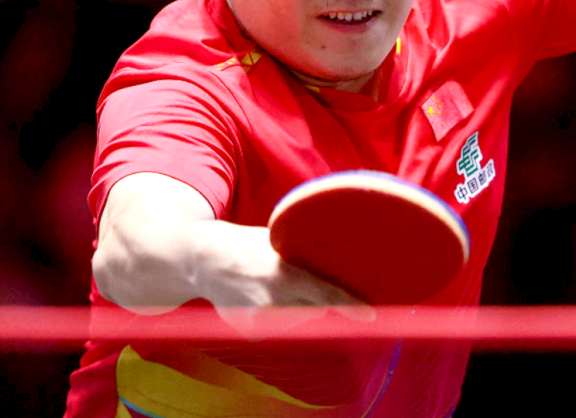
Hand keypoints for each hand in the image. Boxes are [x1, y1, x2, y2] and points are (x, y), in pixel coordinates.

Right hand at [195, 224, 371, 333]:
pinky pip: (280, 328)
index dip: (349, 305)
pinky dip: (280, 316)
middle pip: (316, 311)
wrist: (204, 258)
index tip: (370, 315)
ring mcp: (261, 318)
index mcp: (285, 273)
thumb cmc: (249, 246)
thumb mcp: (278, 243)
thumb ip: (303, 260)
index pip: (325, 293)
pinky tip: (261, 298)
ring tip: (273, 287)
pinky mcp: (251, 332)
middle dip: (323, 305)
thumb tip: (339, 267)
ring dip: (299, 308)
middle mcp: (274, 298)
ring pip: (299, 320)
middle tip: (312, 290)